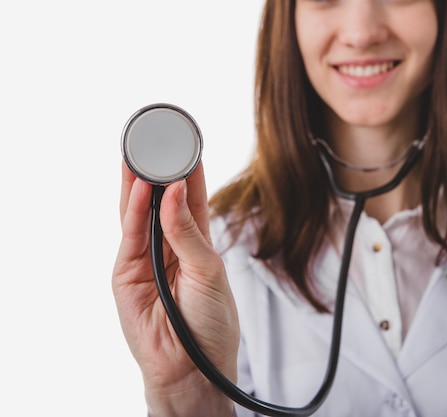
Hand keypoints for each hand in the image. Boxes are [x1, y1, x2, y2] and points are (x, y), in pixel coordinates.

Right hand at [112, 162, 238, 415]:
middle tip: (157, 137)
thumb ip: (189, 232)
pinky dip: (134, 210)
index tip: (186, 141)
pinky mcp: (126, 273)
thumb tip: (175, 192)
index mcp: (196, 241)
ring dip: (140, 182)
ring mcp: (146, 257)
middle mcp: (169, 244)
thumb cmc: (210, 322)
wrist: (192, 366)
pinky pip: (131, 235)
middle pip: (160, 199)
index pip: (190, 196)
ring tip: (142, 151)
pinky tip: (140, 187)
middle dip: (158, 169)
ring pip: (139, 211)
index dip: (188, 170)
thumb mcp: (209, 271)